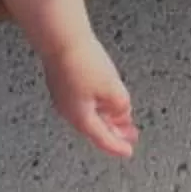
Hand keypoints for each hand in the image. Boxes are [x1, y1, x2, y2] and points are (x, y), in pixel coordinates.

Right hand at [44, 39, 137, 157]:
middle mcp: (69, 111)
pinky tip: (107, 99)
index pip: (102, 139)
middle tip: (129, 136)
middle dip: (115, 132)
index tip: (127, 152)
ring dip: (108, 118)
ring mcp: (64, 97)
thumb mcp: (112, 88)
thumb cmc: (82, 63)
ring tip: (122, 119)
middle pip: (96, 128)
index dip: (117, 147)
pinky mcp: (64, 83)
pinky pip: (85, 102)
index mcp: (80, 118)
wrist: (61, 39)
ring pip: (90, 114)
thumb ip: (121, 106)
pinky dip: (99, 105)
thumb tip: (121, 112)